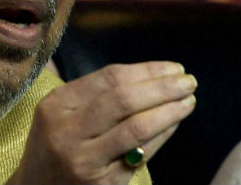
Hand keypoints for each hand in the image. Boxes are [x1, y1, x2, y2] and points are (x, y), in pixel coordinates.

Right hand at [7, 62, 196, 184]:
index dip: (145, 71)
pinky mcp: (104, 184)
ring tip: (188, 100)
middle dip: (161, 87)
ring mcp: (85, 160)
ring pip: (136, 128)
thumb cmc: (52, 146)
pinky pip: (141, 155)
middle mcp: (67, 131)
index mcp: (56, 105)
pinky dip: (162, 135)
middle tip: (188, 80)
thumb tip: (148, 78)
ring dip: (169, 111)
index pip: (109, 78)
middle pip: (123, 99)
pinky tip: (174, 123)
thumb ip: (92, 96)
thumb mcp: (58, 114)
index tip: (171, 67)